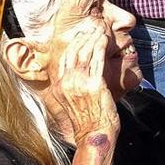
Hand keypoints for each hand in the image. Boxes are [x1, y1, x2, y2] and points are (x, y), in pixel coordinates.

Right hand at [42, 21, 119, 142]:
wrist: (94, 136)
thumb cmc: (86, 122)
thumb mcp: (70, 103)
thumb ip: (70, 88)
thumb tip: (74, 77)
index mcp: (59, 87)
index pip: (63, 59)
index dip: (72, 45)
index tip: (80, 36)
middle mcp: (66, 83)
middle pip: (73, 52)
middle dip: (83, 38)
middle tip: (91, 28)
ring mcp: (79, 83)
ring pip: (85, 53)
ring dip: (93, 39)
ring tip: (100, 30)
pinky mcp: (94, 85)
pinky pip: (97, 59)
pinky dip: (101, 46)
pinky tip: (105, 40)